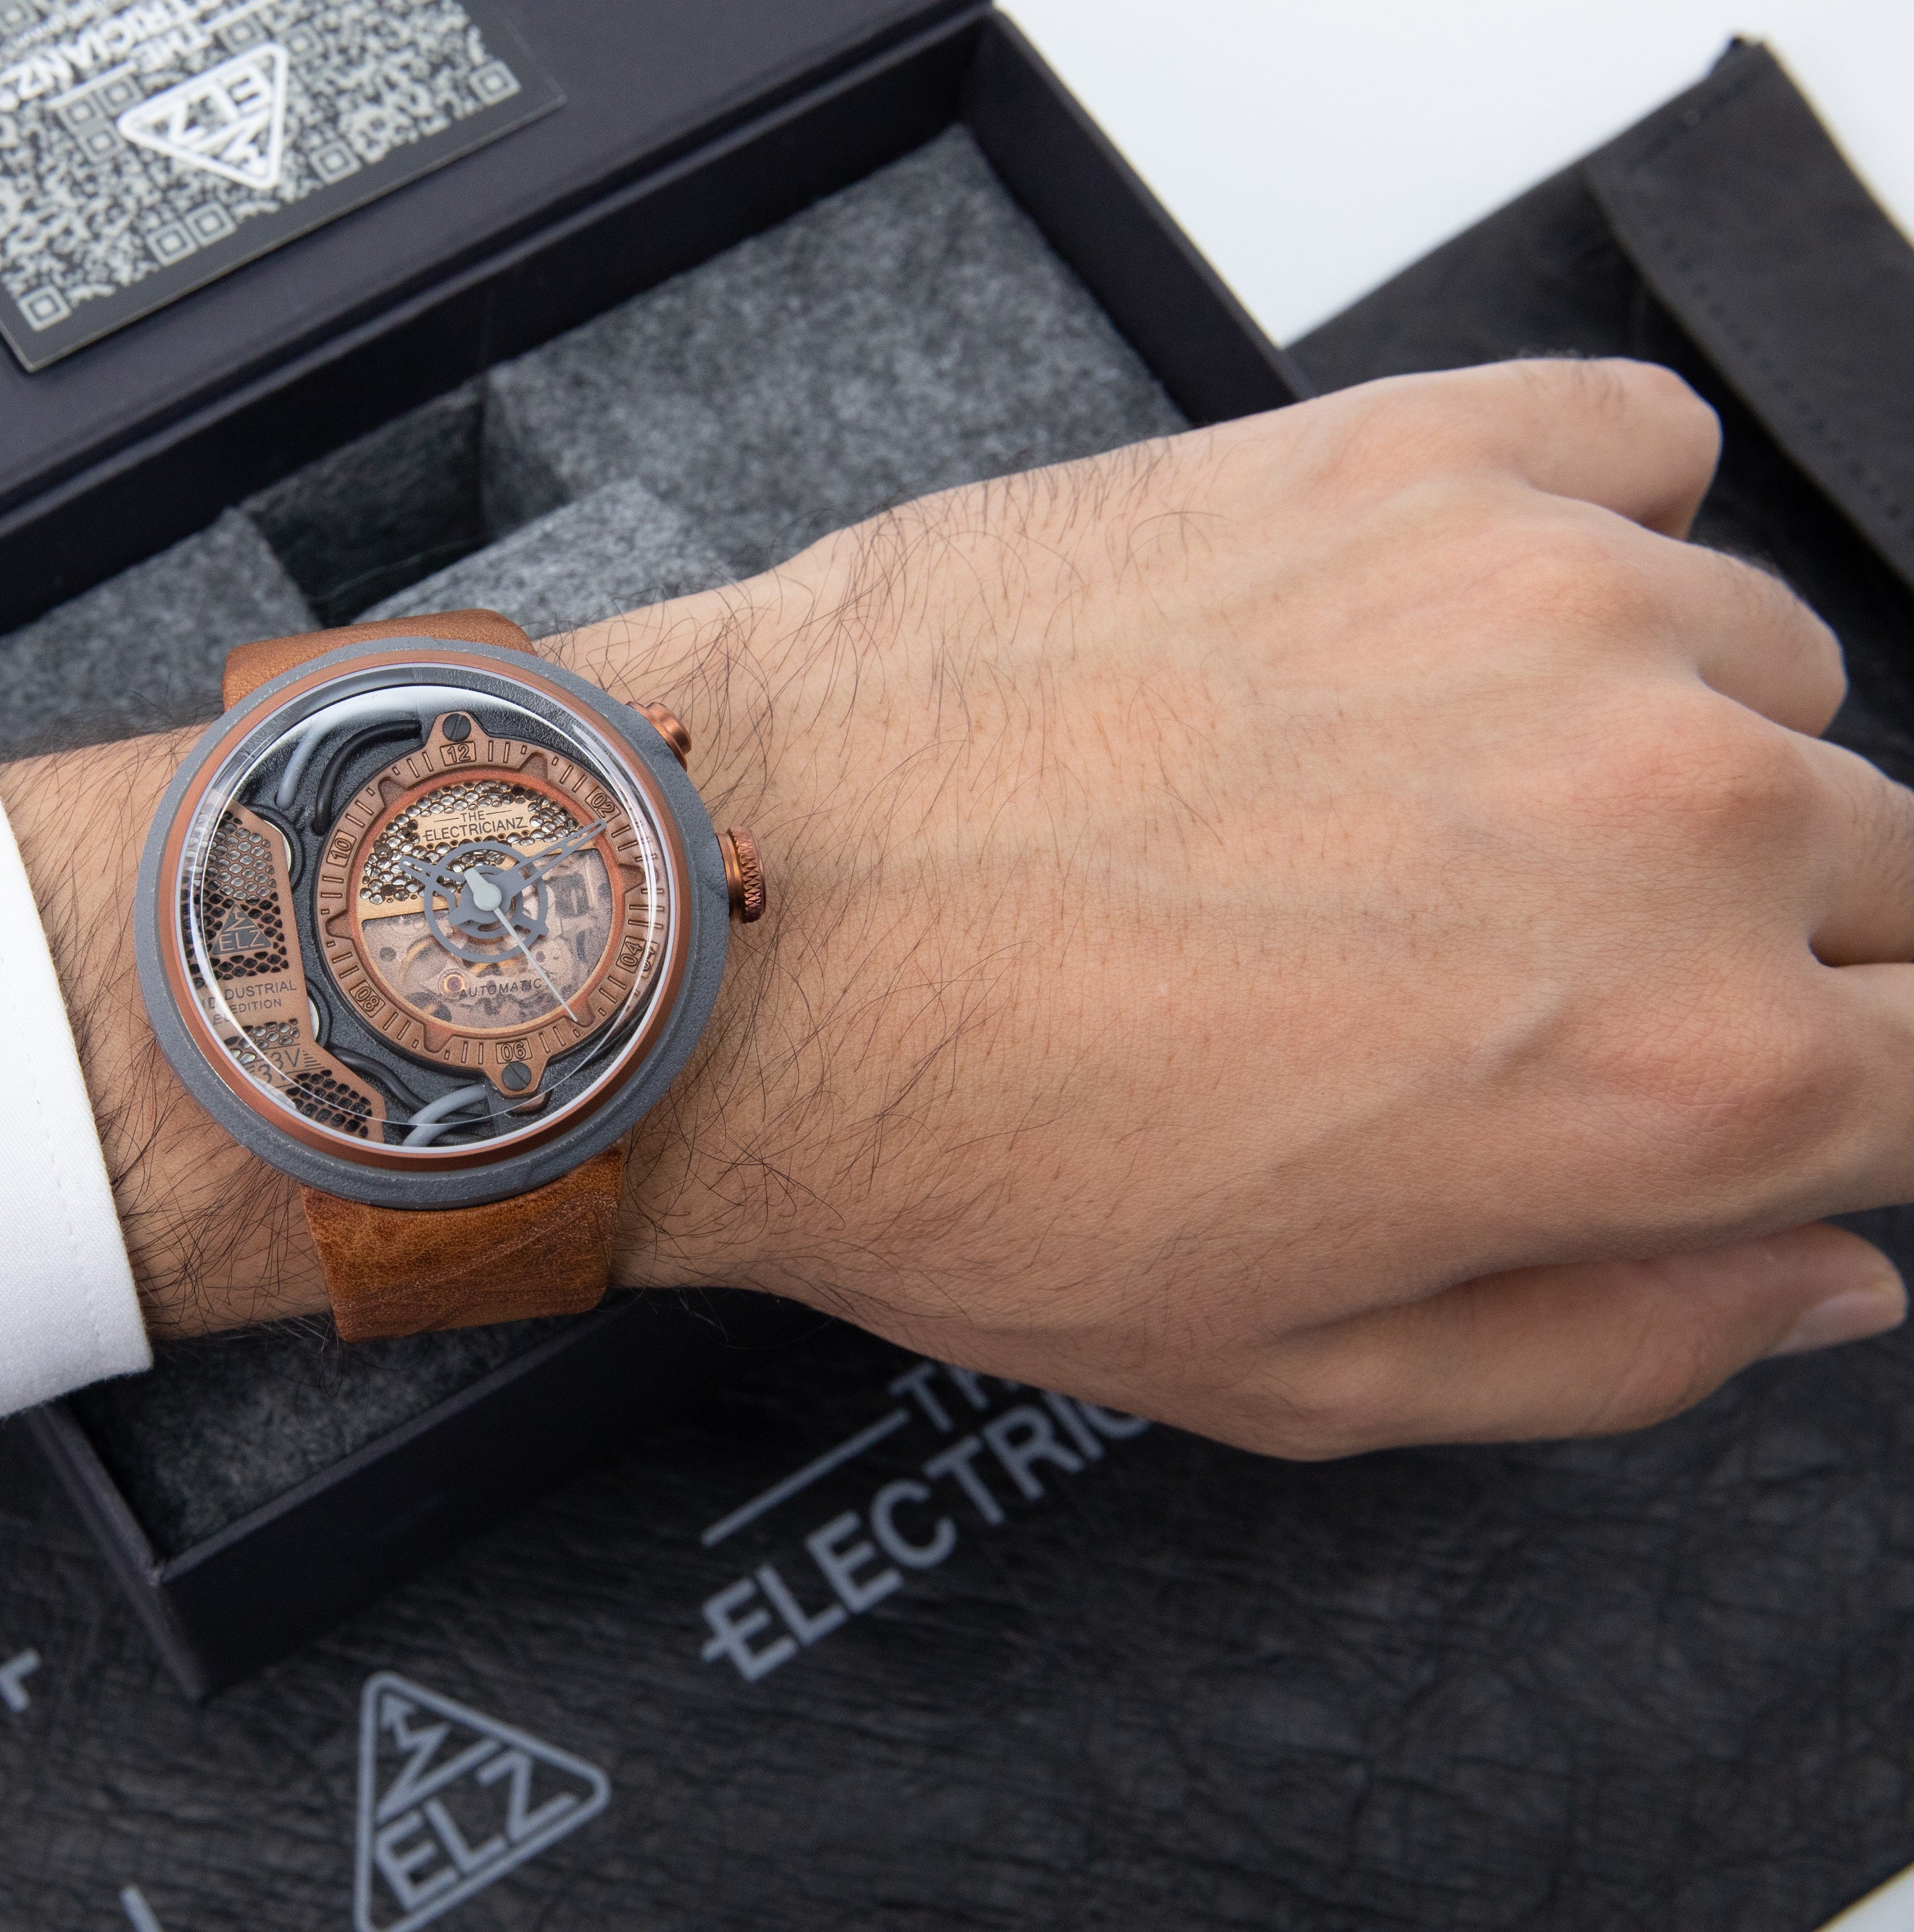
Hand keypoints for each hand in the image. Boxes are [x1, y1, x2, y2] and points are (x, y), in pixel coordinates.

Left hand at [550, 358, 1908, 1453]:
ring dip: (1645, 741)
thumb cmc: (965, 1145)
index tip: (1748, 1081)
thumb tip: (1834, 1276)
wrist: (736, 929)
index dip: (1848, 1090)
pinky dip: (1582, 529)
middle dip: (1743, 941)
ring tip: (1409, 807)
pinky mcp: (1404, 457)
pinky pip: (1635, 450)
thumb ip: (1629, 1341)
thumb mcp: (1310, 1371)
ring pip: (1761, 672)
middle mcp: (1669, 820)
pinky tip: (1429, 626)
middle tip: (1509, 971)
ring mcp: (1548, 603)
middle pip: (1879, 868)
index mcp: (1681, 1077)